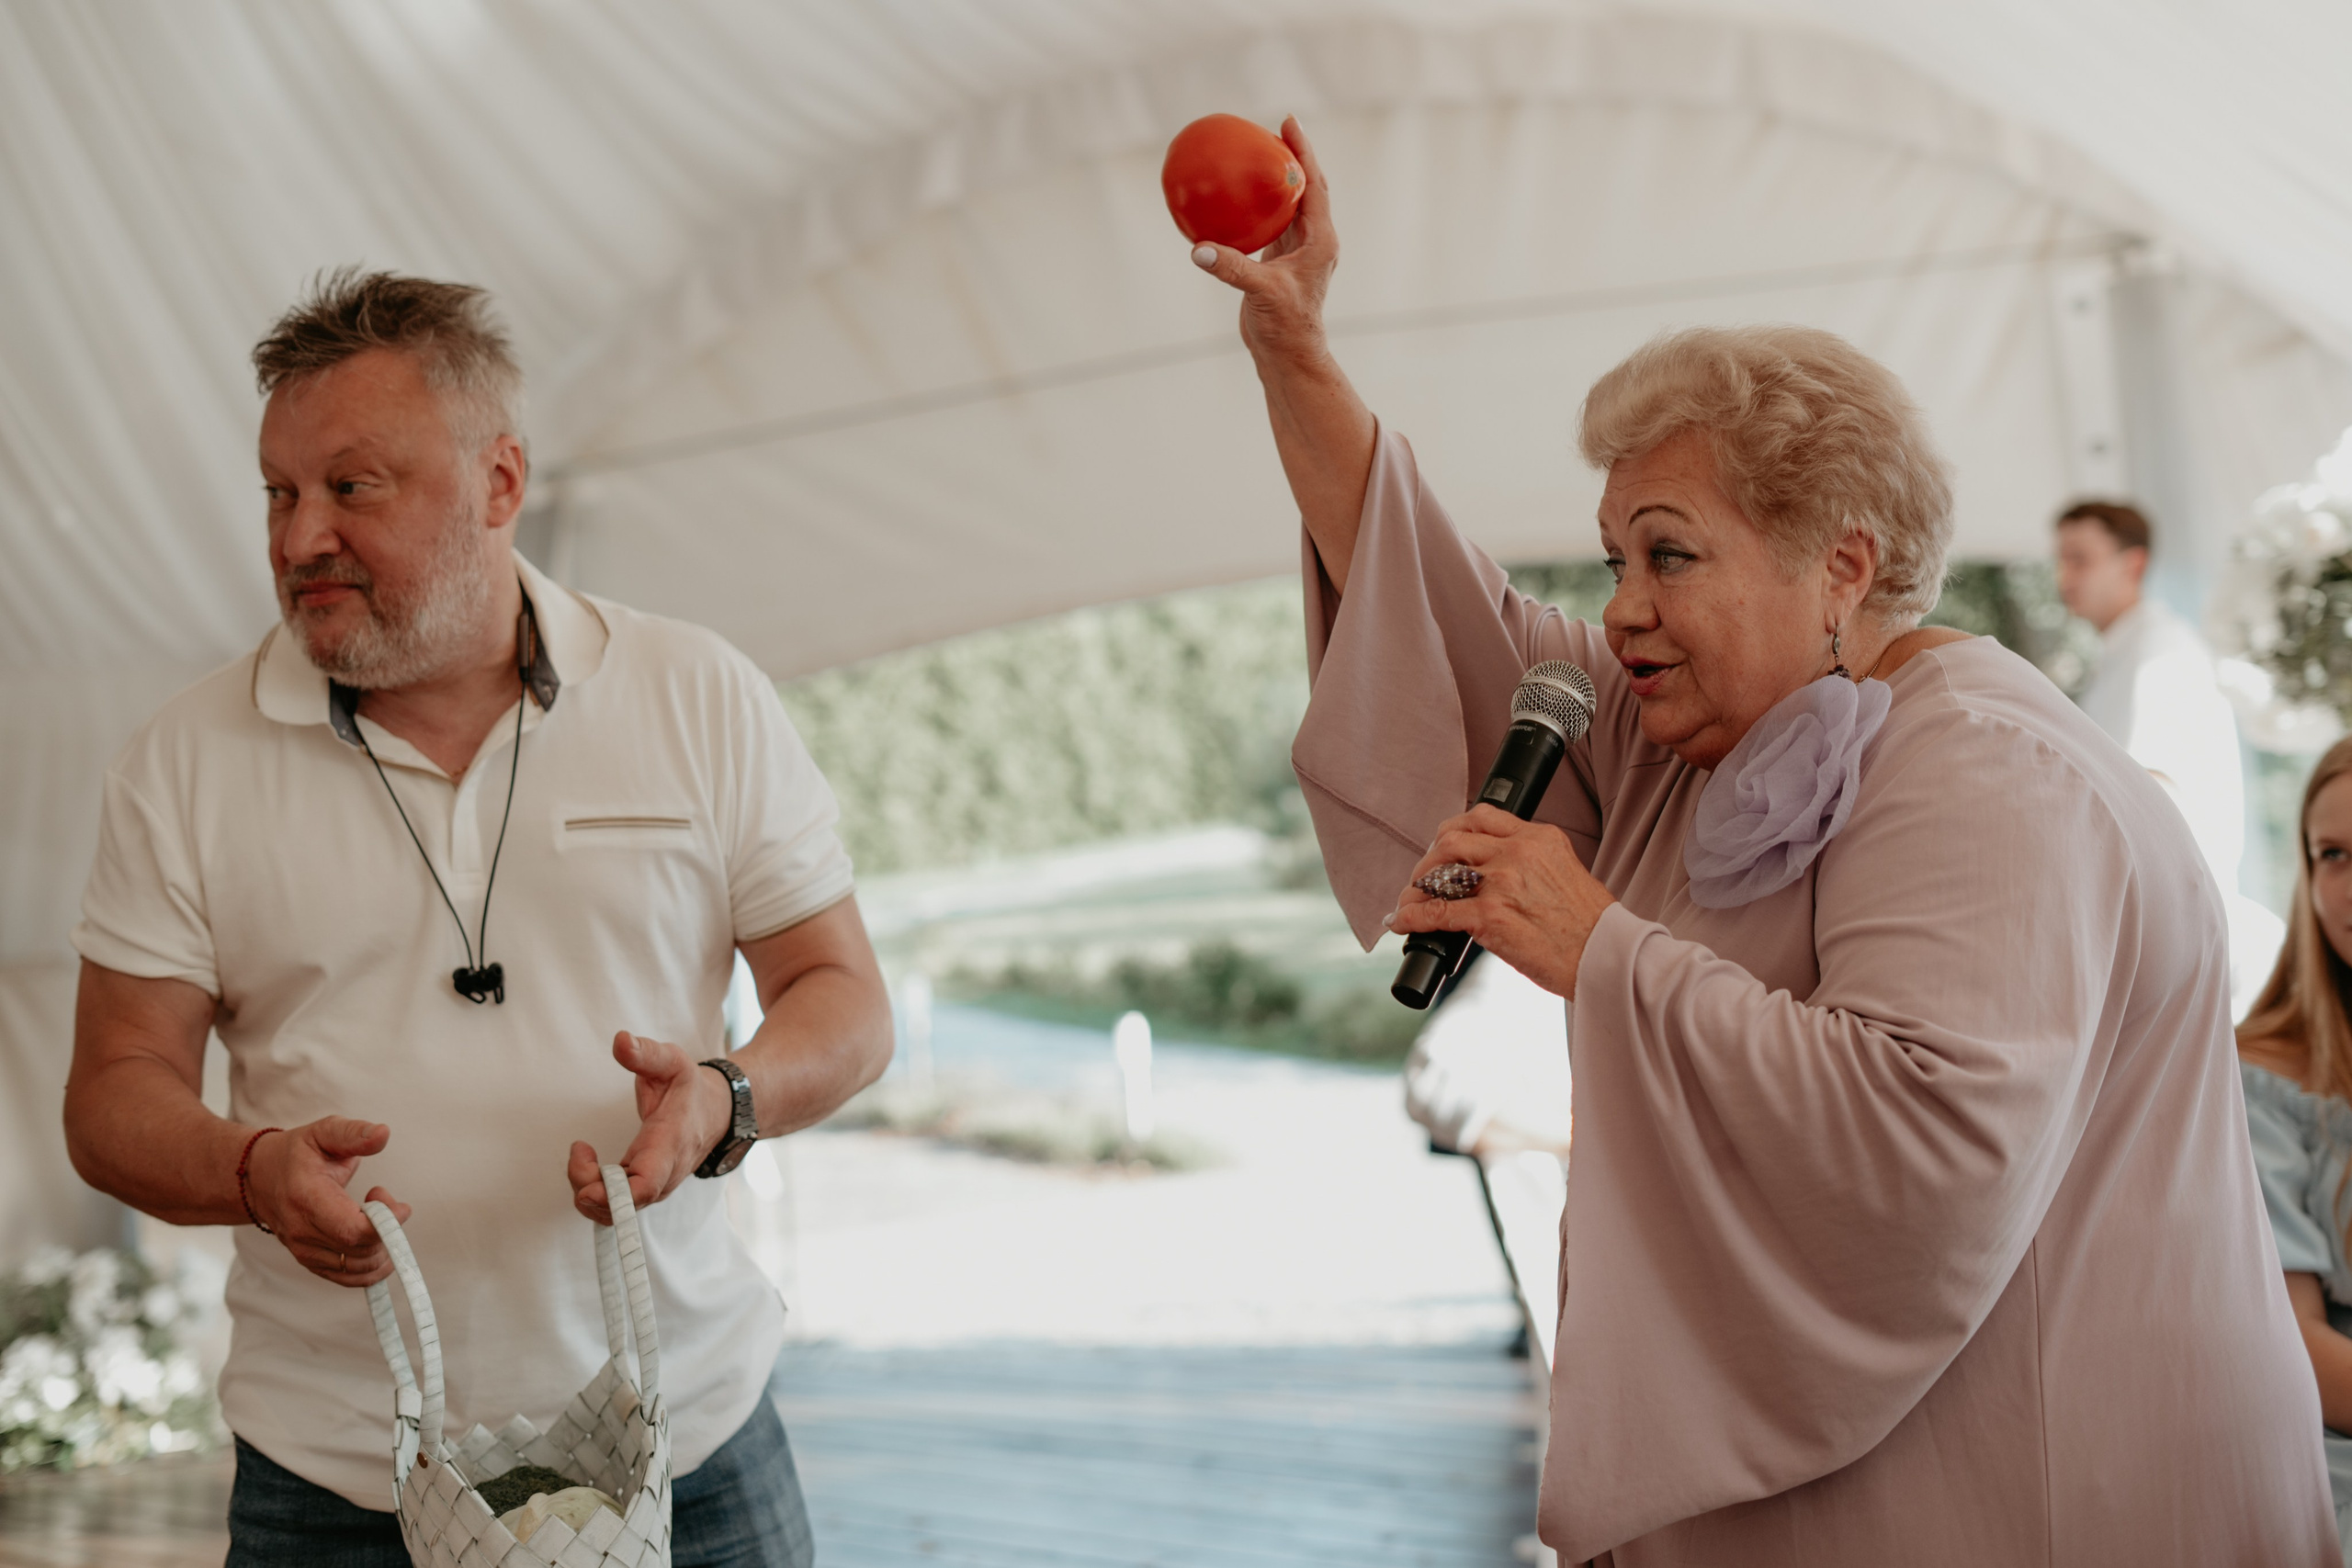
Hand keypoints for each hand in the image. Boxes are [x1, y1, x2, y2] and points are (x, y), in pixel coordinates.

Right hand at [243, 1117, 411, 1287]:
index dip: (385, 1224)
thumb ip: (354, 1134)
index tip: (399, 1205)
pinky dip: (373, 1266)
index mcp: (307, 1198)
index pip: (351, 1229)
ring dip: (384, 1247)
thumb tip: (383, 1133)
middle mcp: (302, 1231)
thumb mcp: (323, 1132)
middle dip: (389, 1229)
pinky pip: (349, 1278)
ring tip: (378, 1216)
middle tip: (384, 1200)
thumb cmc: (296, 1154)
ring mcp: (304, 1251)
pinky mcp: (311, 1262)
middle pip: (359, 1250)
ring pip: (358, 1268)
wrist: (259, 1178)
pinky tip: (378, 1242)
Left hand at [568, 1032, 732, 1224]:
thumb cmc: (691, 1089)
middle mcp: (663, 1174)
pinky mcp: (644, 1190)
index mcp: (669, 1146)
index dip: (612, 1194)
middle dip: (587, 1188)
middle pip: (621, 1207)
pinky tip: (588, 1160)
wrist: (717, 1112)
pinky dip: (592, 1191)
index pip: (645, 1186)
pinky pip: (613, 1206)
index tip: (586, 1177)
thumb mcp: (674, 1062)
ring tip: (582, 1153)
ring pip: (614, 1212)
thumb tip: (621, 1040)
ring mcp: (654, 1186)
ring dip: (586, 1191)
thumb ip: (647, 1053)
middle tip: (579, 1149)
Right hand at [1190, 117, 1339, 370]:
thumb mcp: (1261, 293)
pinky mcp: (1279, 262)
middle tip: (1275, 128)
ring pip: (1289, 204)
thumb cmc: (1285, 326)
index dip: (1302, 152)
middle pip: (1306, 187)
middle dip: (1294, 156)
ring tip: (1257, 154)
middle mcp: (1312, 241)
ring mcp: (1297, 251)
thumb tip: (1199, 250)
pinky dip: (1256, 207)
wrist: (1287, 355)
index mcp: (1319, 240)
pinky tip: (1233, 198)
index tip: (1289, 122)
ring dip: (1277, 179)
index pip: (1313, 185)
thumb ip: (1232, 269)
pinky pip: (1268, 224)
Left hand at [1386, 806, 1616, 998]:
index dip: (1453, 830)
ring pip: (1439, 870)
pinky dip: (1411, 916)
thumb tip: (1498, 875)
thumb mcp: (1566, 873)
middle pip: (1452, 839)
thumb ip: (1532, 864)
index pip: (1482, 815)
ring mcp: (1502, 882)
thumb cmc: (1590, 925)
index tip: (1443, 845)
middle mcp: (1518, 852)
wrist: (1606, 957)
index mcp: (1539, 838)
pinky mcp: (1490, 916)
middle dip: (1429, 858)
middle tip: (1424, 878)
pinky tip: (1402, 922)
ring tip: (1410, 901)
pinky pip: (1436, 911)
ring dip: (1416, 886)